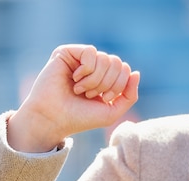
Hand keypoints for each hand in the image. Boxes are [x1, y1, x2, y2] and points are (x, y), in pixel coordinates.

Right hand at [7, 44, 139, 152]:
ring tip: (79, 90)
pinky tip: (74, 79)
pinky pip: (90, 52)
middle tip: (89, 95)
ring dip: (94, 80)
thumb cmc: (78, 118)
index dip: (118, 86)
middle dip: (106, 83)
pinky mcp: (66, 52)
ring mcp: (78, 59)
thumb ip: (130, 95)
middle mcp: (91, 66)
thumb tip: (135, 72)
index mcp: (102, 78)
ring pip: (105, 58)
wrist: (53, 120)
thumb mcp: (111, 112)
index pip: (124, 69)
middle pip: (117, 62)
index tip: (102, 99)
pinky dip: (86, 70)